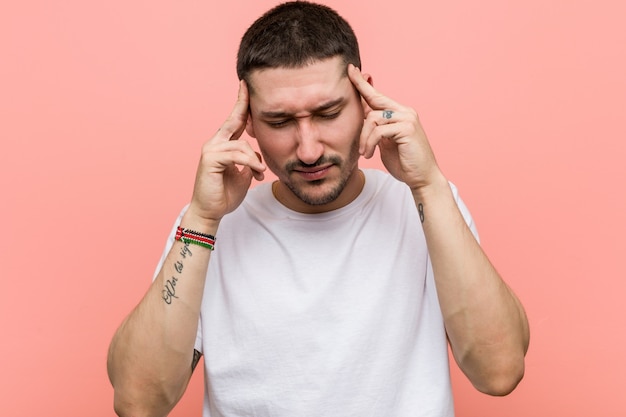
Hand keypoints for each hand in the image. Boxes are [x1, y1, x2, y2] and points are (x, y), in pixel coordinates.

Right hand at [186, 81, 265, 225]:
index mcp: (224, 145)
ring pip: (242, 145)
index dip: (241, 104)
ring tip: (260, 173)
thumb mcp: (244, 176)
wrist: (210, 212)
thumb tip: (258, 156)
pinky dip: (249, 163)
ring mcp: (211, 149)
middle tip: (248, 86)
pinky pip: (236, 154)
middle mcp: (215, 143)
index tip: (246, 86)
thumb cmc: (225, 195)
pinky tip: (256, 172)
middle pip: (233, 120)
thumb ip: (250, 162)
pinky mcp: (210, 159)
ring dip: (255, 160)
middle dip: (242, 103)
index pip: (234, 121)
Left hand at [348, 64, 443, 190]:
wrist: (422, 178)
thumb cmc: (404, 162)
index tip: (352, 70)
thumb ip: (376, 129)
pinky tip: (369, 154)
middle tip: (348, 74)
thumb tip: (362, 116)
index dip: (364, 83)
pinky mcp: (407, 128)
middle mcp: (405, 112)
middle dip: (360, 88)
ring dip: (363, 138)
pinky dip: (370, 143)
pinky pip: (379, 131)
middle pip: (375, 100)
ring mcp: (407, 118)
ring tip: (364, 152)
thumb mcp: (384, 143)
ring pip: (373, 119)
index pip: (378, 96)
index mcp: (399, 114)